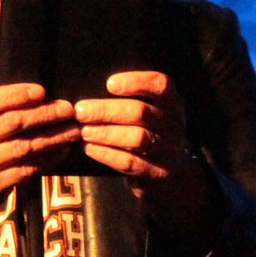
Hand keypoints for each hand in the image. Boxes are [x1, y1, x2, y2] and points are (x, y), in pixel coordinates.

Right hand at [0, 77, 80, 250]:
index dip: (17, 95)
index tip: (42, 91)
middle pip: (12, 123)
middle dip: (44, 114)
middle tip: (67, 109)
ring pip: (23, 147)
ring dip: (52, 137)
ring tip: (73, 130)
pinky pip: (26, 169)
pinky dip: (47, 159)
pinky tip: (63, 150)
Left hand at [76, 71, 214, 234]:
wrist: (171, 174)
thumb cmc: (150, 132)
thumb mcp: (153, 111)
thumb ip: (133, 99)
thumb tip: (90, 87)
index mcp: (173, 102)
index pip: (161, 85)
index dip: (136, 82)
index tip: (109, 84)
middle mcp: (174, 124)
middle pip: (141, 112)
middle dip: (107, 110)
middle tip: (81, 111)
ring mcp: (169, 149)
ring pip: (137, 138)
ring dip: (106, 133)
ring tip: (83, 131)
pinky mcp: (158, 172)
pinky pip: (131, 162)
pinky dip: (107, 154)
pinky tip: (89, 148)